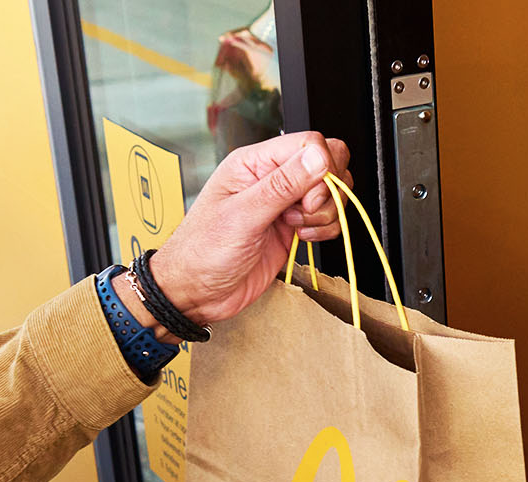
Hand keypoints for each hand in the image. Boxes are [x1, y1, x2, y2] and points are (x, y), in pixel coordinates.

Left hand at [146, 133, 351, 327]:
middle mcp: (271, 178)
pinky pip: (327, 218)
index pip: (309, 143)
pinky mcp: (292, 227)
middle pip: (328, 163)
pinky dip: (325, 229)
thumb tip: (318, 157)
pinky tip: (301, 238)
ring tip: (297, 228)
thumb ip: (282, 185)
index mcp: (254, 163)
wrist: (196, 293)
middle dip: (328, 190)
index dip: (320, 168)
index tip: (308, 199)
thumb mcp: (243, 216)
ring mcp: (284, 203)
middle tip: (304, 213)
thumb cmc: (202, 253)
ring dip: (325, 213)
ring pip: (331, 191)